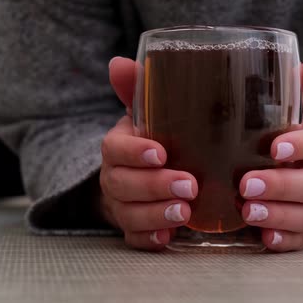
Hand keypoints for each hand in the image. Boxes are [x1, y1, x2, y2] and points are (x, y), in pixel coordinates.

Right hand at [99, 57, 198, 249]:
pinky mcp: (133, 229)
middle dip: (153, 186)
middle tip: (189, 186)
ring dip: (155, 214)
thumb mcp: (149, 113)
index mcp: (118, 146)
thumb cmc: (153, 138)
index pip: (114, 148)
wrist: (142, 173)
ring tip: (185, 212)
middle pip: (121, 184)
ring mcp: (122, 205)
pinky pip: (134, 240)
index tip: (162, 152)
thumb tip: (118, 62)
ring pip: (128, 215)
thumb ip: (139, 89)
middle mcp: (115, 177)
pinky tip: (168, 238)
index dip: (134, 152)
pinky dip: (149, 240)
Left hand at [240, 60, 302, 251]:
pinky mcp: (300, 232)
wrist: (285, 180)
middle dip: (281, 185)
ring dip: (277, 214)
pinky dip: (282, 240)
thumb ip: (293, 94)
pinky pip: (297, 241)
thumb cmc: (274, 144)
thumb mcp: (279, 119)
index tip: (274, 148)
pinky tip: (264, 238)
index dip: (302, 145)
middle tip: (246, 185)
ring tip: (247, 211)